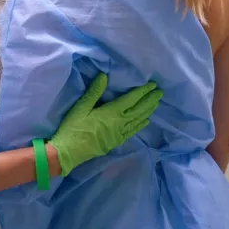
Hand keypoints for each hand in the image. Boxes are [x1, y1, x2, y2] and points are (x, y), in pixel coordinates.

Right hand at [48, 74, 162, 175]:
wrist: (69, 152)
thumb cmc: (73, 127)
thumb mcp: (81, 107)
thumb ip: (94, 92)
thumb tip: (104, 76)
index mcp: (111, 112)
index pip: (131, 99)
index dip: (142, 92)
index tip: (152, 85)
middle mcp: (119, 123)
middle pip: (138, 110)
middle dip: (149, 101)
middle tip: (160, 93)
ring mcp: (119, 133)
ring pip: (137, 120)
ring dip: (148, 111)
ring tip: (156, 104)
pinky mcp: (116, 141)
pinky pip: (132, 131)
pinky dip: (140, 125)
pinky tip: (145, 121)